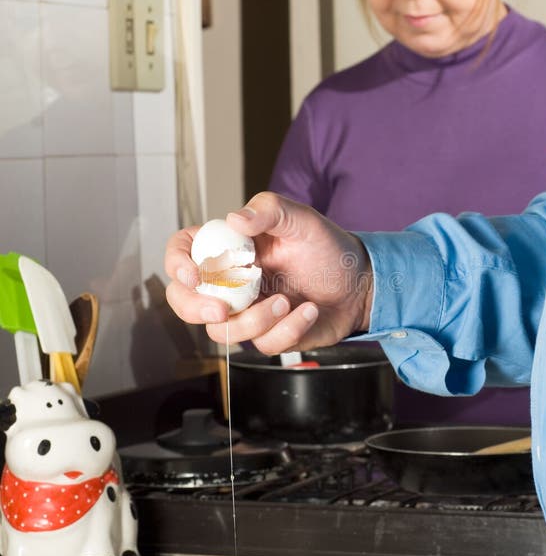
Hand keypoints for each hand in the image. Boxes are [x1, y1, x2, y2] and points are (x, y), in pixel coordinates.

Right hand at [164, 192, 373, 353]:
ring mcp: (246, 312)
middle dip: (196, 308)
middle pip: (184, 301)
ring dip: (255, 320)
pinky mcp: (267, 335)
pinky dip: (288, 329)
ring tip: (287, 301)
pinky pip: (262, 345)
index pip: (183, 251)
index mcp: (228, 248)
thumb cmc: (326, 248)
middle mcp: (229, 282)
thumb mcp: (301, 219)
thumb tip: (234, 218)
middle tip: (222, 309)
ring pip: (222, 331)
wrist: (359, 283)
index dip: (177, 264)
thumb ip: (269, 210)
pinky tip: (309, 311)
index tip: (193, 275)